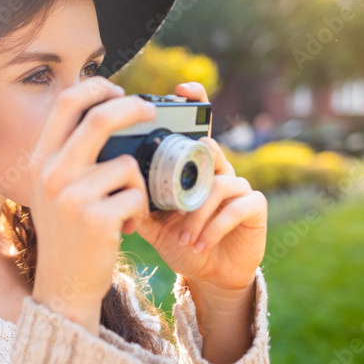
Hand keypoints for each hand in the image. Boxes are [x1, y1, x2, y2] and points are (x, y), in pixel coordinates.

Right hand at [28, 76, 155, 335]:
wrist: (63, 287)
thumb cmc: (68, 236)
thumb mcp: (53, 192)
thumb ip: (69, 156)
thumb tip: (108, 113)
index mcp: (40, 161)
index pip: (66, 102)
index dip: (96, 87)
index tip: (118, 90)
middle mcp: (51, 174)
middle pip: (100, 118)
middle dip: (133, 107)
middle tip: (151, 110)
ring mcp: (72, 196)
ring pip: (127, 164)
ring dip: (139, 184)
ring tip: (128, 207)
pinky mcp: (96, 219)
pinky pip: (137, 196)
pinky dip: (140, 210)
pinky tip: (126, 227)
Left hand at [132, 82, 265, 326]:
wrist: (209, 275)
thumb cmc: (181, 242)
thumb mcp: (153, 222)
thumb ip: (138, 200)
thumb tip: (108, 180)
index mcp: (193, 168)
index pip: (195, 129)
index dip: (194, 103)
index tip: (180, 89)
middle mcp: (218, 170)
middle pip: (211, 149)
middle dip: (194, 166)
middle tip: (177, 188)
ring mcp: (239, 187)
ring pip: (220, 183)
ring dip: (198, 213)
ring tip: (184, 236)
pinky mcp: (255, 207)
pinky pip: (238, 205)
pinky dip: (215, 226)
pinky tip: (199, 243)